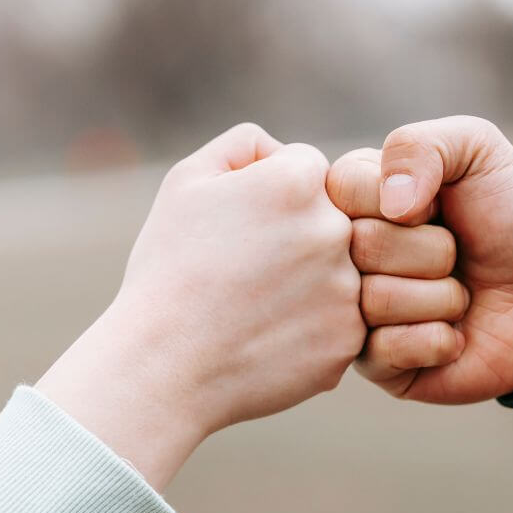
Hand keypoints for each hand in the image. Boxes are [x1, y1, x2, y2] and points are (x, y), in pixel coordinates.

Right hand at [39, 123, 364, 487]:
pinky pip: (339, 322)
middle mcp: (334, 229)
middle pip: (330, 220)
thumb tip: (282, 150)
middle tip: (245, 274)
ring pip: (338, 272)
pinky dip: (309, 330)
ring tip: (252, 309)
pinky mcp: (348, 340)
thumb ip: (245, 146)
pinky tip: (266, 338)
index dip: (268, 199)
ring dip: (306, 285)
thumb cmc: (168, 270)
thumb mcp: (187, 183)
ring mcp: (348, 288)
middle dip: (294, 239)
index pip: (306, 170)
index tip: (239, 230)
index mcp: (298, 181)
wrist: (163, 366)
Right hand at [327, 116, 512, 403]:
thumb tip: (389, 204)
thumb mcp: (477, 151)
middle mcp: (346, 255)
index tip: (437, 204)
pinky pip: (385, 351)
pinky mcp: (377, 364)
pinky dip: (436, 339)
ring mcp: (357, 311)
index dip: (403, 198)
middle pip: (361, 246)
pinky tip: (454, 335)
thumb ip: (420, 145)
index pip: (342, 188)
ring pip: (374, 300)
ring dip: (441, 297)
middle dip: (432, 250)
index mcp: (356, 197)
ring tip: (460, 294)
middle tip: (457, 254)